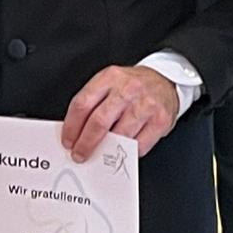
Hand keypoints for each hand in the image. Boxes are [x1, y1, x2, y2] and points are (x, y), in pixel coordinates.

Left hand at [61, 64, 178, 161]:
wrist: (164, 81)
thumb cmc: (132, 86)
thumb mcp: (109, 84)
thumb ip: (92, 103)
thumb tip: (75, 133)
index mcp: (110, 77)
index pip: (83, 104)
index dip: (71, 127)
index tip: (67, 141)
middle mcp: (128, 89)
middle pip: (99, 121)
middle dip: (85, 143)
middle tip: (79, 155)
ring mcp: (146, 104)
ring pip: (120, 135)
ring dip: (106, 150)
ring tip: (100, 154)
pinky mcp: (160, 119)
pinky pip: (139, 145)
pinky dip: (128, 151)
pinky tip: (123, 149)